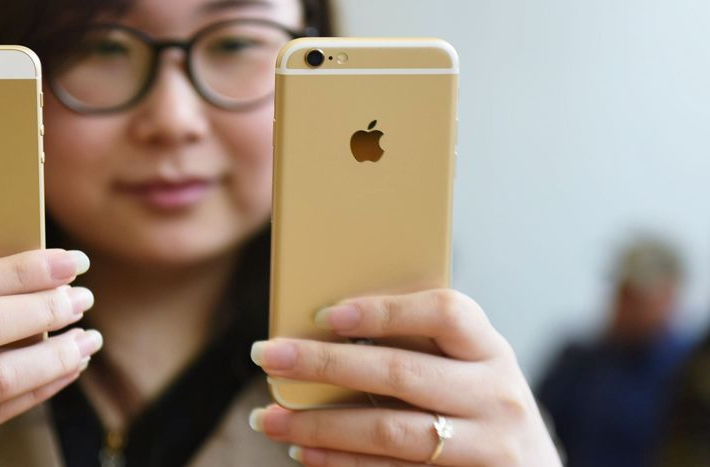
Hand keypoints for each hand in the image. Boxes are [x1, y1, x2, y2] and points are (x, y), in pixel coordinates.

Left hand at [249, 289, 559, 465]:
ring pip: (389, 431)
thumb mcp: (467, 367)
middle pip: (400, 373)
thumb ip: (417, 344)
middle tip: (266, 355)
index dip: (385, 310)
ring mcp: (486, 447)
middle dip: (323, 363)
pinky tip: (302, 450)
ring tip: (266, 416)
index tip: (327, 313)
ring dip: (318, 424)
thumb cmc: (476, 403)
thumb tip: (323, 323)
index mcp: (490, 349)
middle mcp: (496, 396)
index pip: (445, 313)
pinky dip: (339, 462)